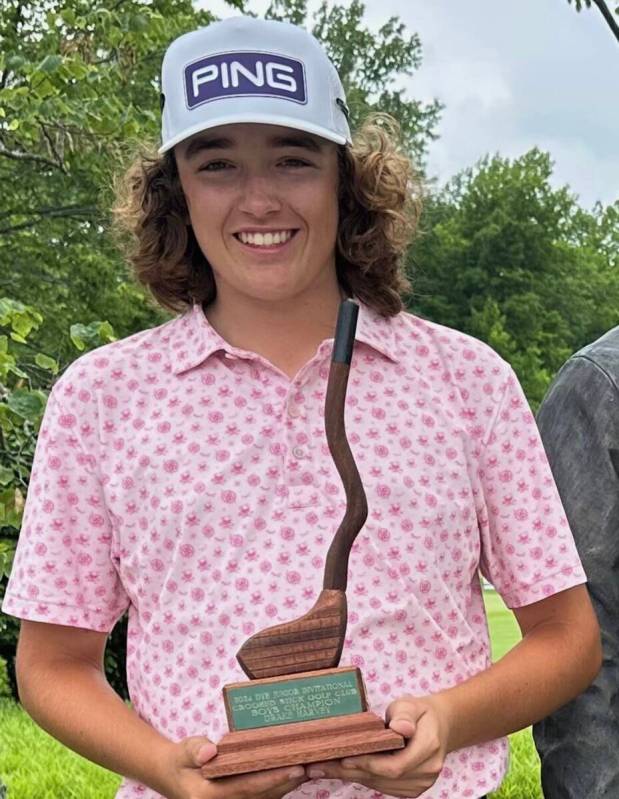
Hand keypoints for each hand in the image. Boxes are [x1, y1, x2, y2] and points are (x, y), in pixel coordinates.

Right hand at [158, 735, 308, 798]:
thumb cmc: (181, 761)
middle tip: (311, 765)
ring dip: (287, 785)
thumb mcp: (183, 752)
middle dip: (287, 782)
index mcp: (207, 797)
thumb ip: (194, 750)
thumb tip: (209, 752)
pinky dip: (280, 786)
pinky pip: (264, 797)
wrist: (174, 778)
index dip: (272, 780)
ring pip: (266, 798)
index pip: (246, 787)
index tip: (294, 768)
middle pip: (262, 795)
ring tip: (310, 767)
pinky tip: (297, 772)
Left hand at [305, 694, 449, 797]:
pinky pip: (383, 786)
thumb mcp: (411, 705)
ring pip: (381, 785)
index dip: (369, 764)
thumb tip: (400, 729)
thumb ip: (404, 716)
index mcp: (429, 748)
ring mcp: (420, 783)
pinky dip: (362, 777)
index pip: (396, 765)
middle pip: (384, 778)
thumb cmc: (419, 713)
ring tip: (323, 768)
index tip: (345, 759)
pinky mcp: (411, 788)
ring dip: (352, 777)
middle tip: (320, 766)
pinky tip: (341, 771)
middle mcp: (427, 771)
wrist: (438, 726)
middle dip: (351, 772)